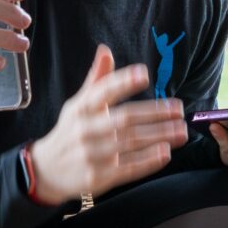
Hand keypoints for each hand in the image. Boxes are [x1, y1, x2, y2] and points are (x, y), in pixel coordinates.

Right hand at [28, 45, 187, 203]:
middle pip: (125, 118)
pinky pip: (128, 167)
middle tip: (179, 109)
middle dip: (155, 113)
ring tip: (181, 130)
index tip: (144, 74)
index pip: (103, 91)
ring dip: (159, 135)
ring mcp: (92, 154)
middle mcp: (85, 129)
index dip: (123, 82)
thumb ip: (96, 80)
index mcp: (82, 108)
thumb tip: (105, 50)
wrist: (46, 170)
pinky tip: (166, 152)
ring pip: (131, 142)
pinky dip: (148, 160)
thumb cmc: (70, 132)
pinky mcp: (98, 177)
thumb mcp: (78, 105)